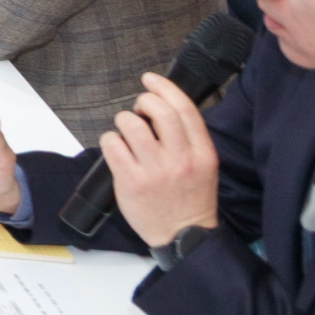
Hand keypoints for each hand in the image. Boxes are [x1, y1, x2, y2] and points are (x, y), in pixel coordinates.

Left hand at [103, 72, 223, 246]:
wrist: (183, 236)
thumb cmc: (190, 197)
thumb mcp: (204, 165)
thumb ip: (188, 137)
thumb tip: (161, 105)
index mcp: (202, 154)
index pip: (185, 109)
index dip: (165, 87)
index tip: (151, 79)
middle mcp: (180, 160)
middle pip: (159, 111)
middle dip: (143, 100)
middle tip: (138, 108)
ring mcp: (155, 171)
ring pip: (131, 125)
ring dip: (124, 120)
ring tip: (126, 130)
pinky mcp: (131, 181)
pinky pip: (112, 144)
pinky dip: (110, 139)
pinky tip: (116, 147)